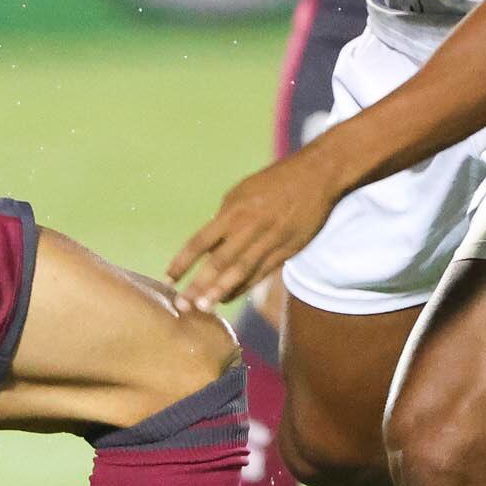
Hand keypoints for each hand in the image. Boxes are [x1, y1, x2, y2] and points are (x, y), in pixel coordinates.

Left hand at [166, 150, 348, 315]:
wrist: (316, 176)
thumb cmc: (273, 181)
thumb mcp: (241, 192)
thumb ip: (224, 218)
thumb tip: (209, 245)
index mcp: (234, 211)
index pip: (201, 241)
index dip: (184, 261)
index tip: (169, 277)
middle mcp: (250, 229)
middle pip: (219, 262)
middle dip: (199, 285)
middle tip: (182, 305)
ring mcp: (270, 242)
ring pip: (241, 272)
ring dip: (221, 292)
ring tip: (204, 308)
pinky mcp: (287, 251)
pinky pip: (261, 273)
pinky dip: (244, 287)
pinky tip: (229, 298)